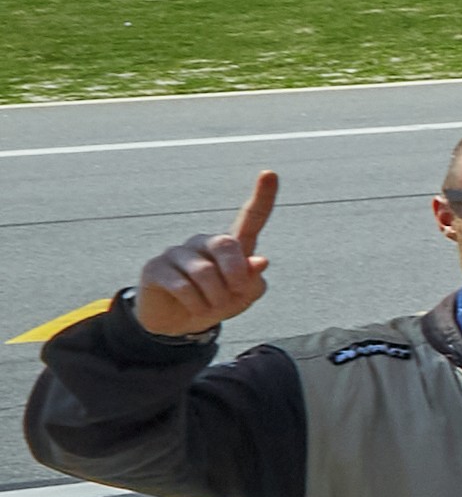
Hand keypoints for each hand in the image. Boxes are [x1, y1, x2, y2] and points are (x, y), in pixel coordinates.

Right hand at [129, 171, 277, 338]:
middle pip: (227, 246)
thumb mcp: (242, 297)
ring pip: (205, 273)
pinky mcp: (156, 267)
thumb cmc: (216, 304)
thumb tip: (259, 261)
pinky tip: (193, 307)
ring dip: (216, 299)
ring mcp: (178, 252)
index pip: (250, 218)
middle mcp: (204, 242)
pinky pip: (183, 287)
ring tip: (211, 307)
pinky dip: (195, 305)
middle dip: (236, 276)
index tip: (270, 173)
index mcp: (231, 246)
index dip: (263, 197)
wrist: (179, 323)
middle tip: (234, 295)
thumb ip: (254, 281)